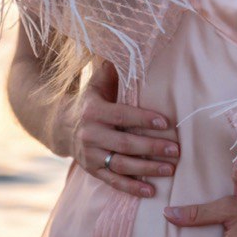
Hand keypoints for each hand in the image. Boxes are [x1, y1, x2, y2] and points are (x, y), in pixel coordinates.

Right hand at [70, 59, 180, 197]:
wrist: (60, 125)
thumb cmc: (91, 100)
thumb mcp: (97, 82)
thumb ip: (113, 68)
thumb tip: (131, 43)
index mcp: (93, 111)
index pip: (123, 116)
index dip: (144, 119)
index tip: (167, 123)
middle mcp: (90, 134)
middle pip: (126, 143)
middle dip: (152, 147)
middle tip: (177, 150)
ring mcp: (90, 155)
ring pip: (122, 165)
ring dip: (147, 169)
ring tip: (170, 169)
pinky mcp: (91, 170)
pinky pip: (113, 181)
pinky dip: (131, 188)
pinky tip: (151, 192)